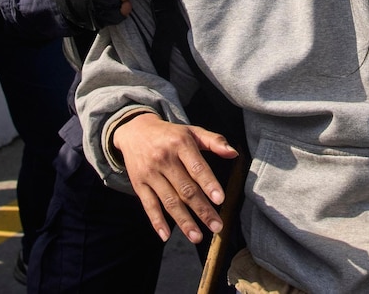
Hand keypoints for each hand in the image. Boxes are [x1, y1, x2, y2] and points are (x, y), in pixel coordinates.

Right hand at [113, 113, 238, 243]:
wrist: (135, 131)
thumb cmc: (170, 134)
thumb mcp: (192, 131)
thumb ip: (214, 141)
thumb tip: (234, 154)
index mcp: (180, 144)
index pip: (197, 167)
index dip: (209, 184)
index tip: (220, 199)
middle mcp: (164, 159)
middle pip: (185, 189)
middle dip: (202, 209)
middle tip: (216, 226)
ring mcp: (150, 173)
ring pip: (169, 201)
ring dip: (183, 221)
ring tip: (197, 237)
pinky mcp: (138, 184)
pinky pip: (148, 205)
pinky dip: (156, 221)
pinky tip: (166, 235)